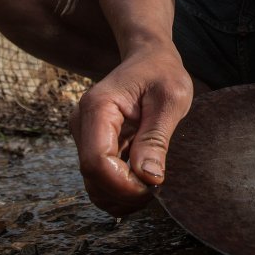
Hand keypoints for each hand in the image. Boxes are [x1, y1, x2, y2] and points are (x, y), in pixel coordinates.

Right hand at [70, 49, 193, 215]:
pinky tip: (142, 183)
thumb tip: (148, 178)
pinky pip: (100, 178)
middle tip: (157, 188)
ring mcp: (85, 135)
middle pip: (92, 177)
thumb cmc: (162, 73)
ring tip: (151, 185)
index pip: (97, 161)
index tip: (153, 187)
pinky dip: (120, 189)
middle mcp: (83, 123)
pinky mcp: (93, 145)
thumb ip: (156, 138)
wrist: (149, 58)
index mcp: (98, 107)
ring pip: (93, 184)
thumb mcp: (171, 100)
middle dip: (125, 193)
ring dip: (122, 196)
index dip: (123, 184)